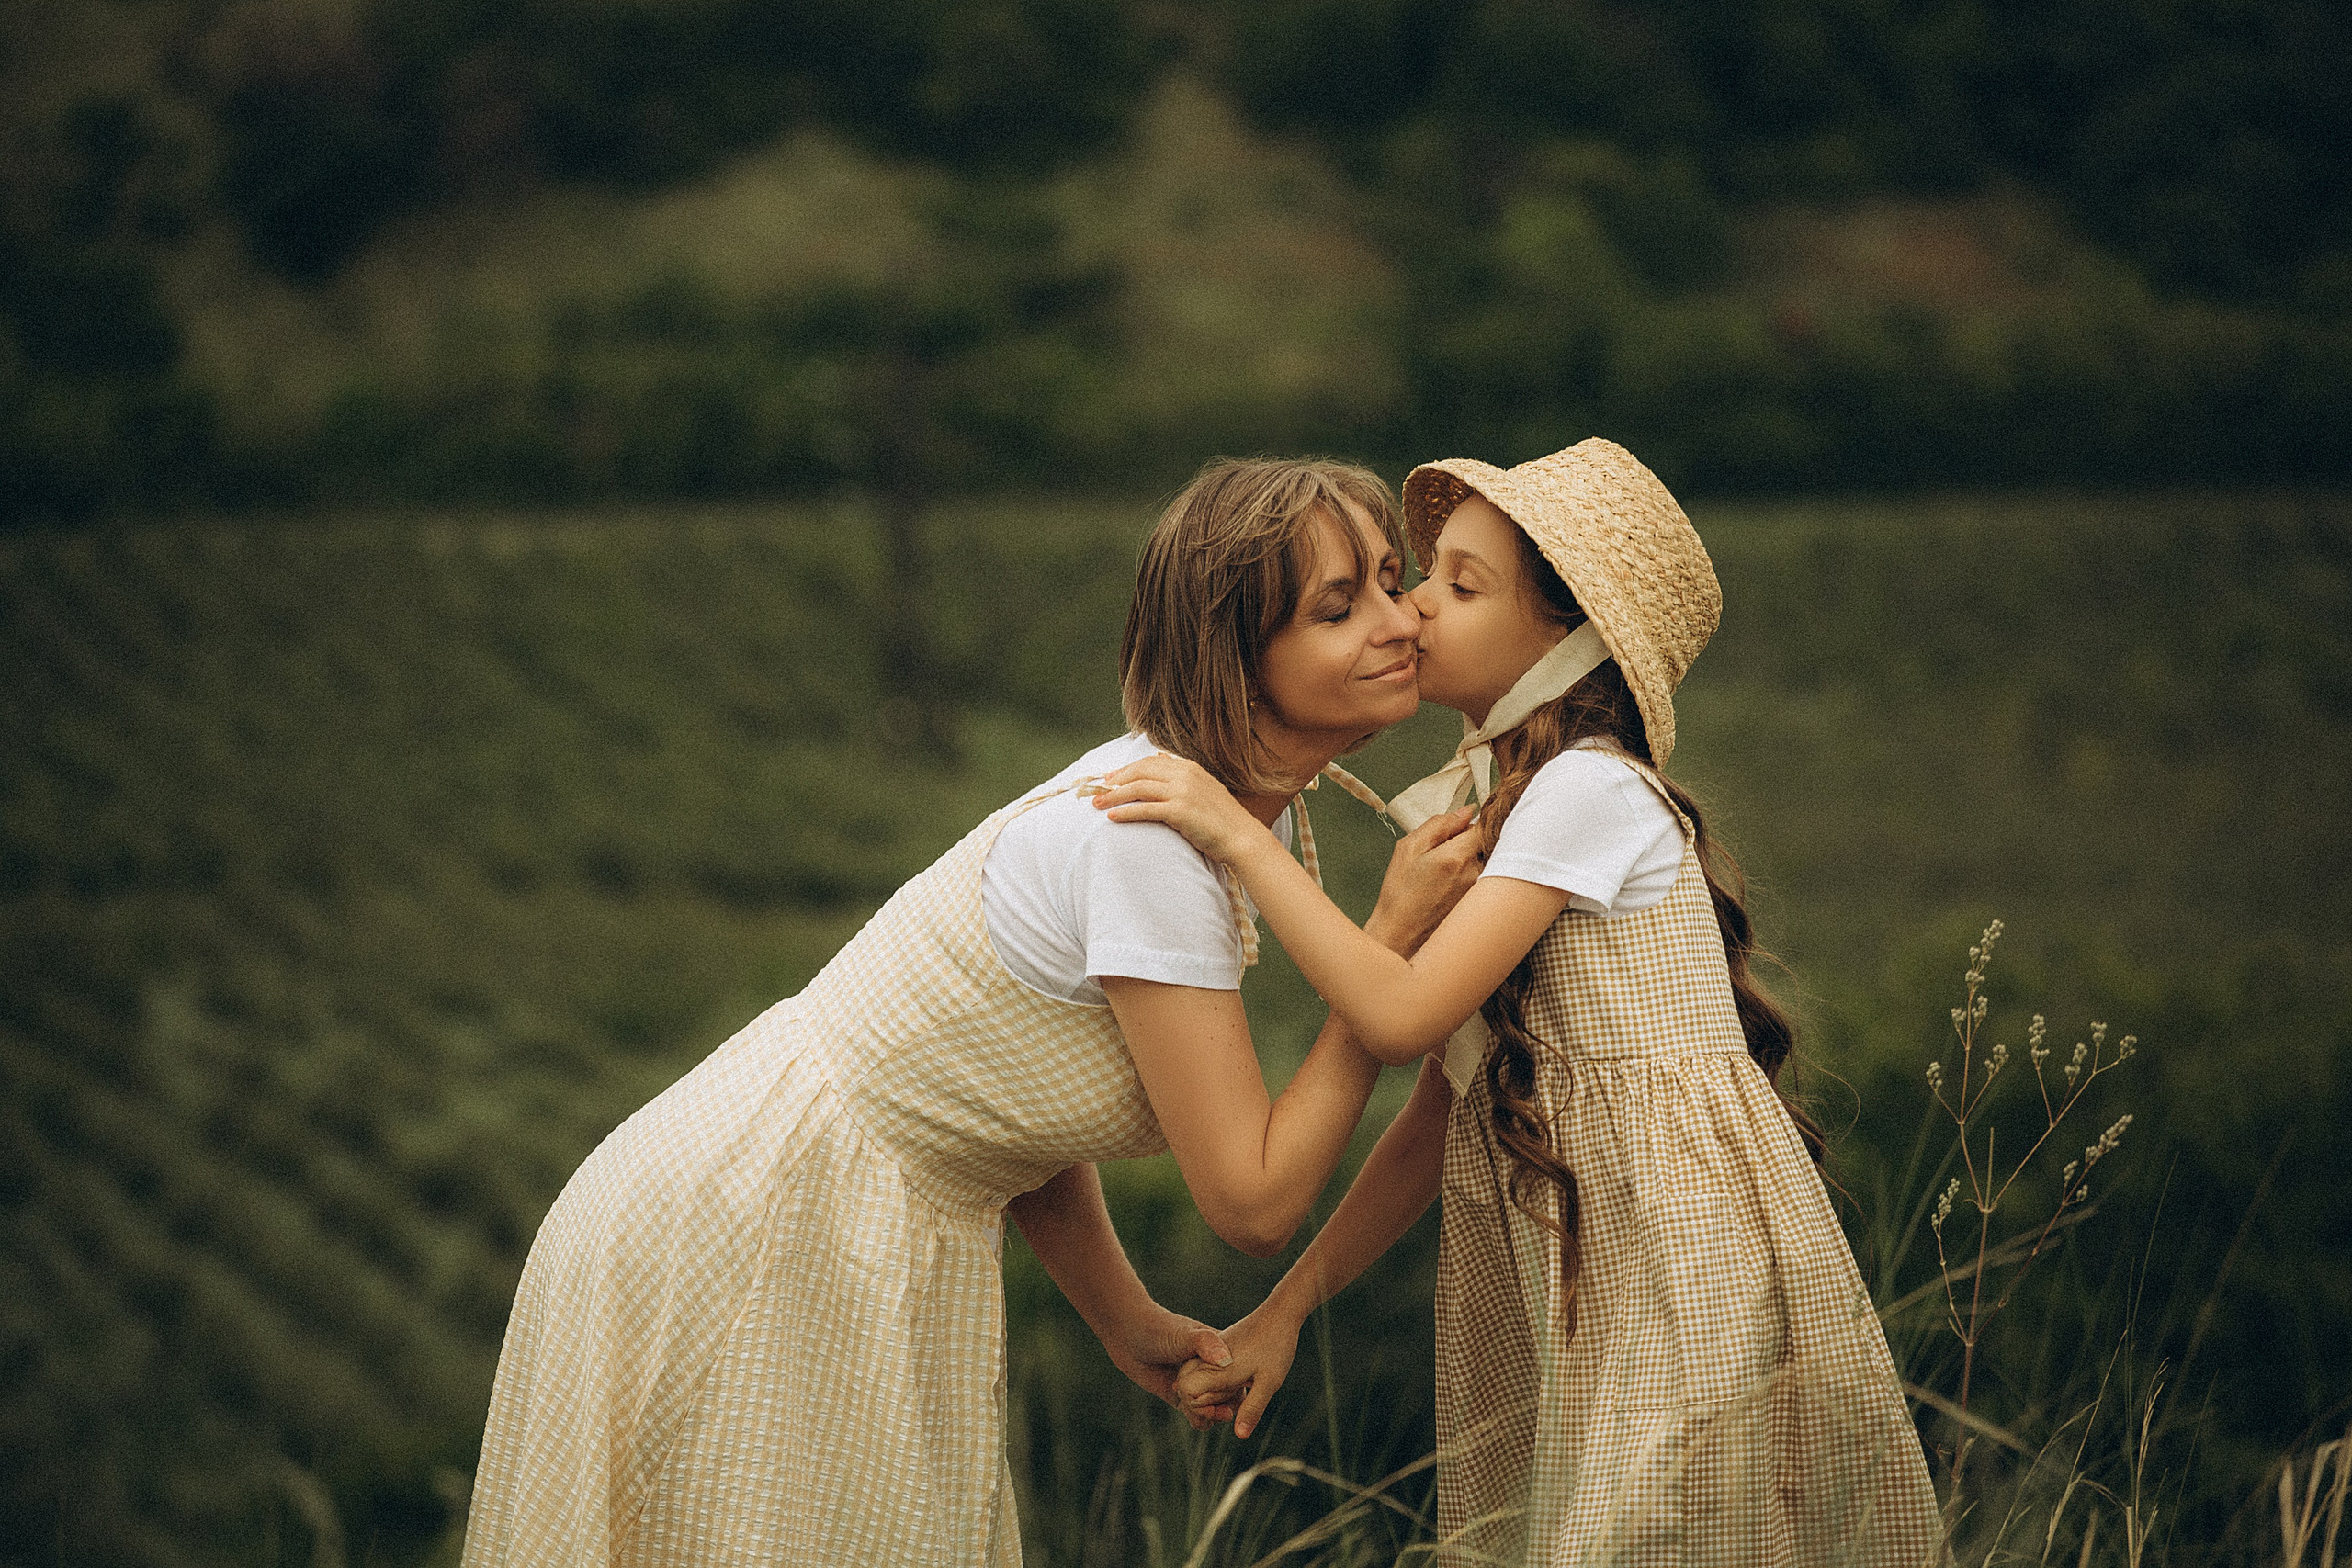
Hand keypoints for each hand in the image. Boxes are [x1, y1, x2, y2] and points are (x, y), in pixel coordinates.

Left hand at [1090, 753, 1267, 864]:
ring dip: (1114, 796)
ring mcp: (1183, 792)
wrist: (1242, 838)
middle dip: (1115, 780)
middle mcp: (1185, 775)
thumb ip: (1182, 774)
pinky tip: (1113, 818)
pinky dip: (1126, 812)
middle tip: (1098, 790)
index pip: (1150, 761)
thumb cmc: (1222, 818)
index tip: (1110, 778)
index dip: (1127, 769)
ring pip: (1138, 788)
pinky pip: (1145, 809)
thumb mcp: (1203, 788)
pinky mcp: (1180, 811)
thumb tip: (1161, 756)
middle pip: (1140, 771)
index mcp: (1189, 767)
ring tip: (1097, 805)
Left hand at [1106, 1302, 1235, 1430]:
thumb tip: (1226, 1359)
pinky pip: (1197, 1415)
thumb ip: (1204, 1343)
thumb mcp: (1183, 1334)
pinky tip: (1192, 1415)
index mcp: (1220, 1351)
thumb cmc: (1158, 1327)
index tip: (1233, 1394)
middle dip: (1226, 1405)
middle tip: (1220, 1411)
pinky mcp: (1181, 1397)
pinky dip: (1199, 1419)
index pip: (1240, 1373)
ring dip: (1212, 1415)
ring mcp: (1197, 1385)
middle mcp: (1211, 1369)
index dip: (1239, 1387)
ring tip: (1205, 1414)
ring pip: (1214, 1408)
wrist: (1126, 1334)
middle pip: (1229, 1394)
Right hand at [1173, 1305, 1301, 1438]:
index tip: (1227, 1412)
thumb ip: (1252, 1409)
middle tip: (1233, 1410)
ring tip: (1238, 1399)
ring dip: (1211, 1396)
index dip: (1199, 1409)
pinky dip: (1217, 1384)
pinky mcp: (1219, 1350)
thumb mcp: (1269, 1382)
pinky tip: (1239, 1385)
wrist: (1280, 1313)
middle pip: (1187, 1389)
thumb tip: (1239, 1436)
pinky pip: (1207, 1372)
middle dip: (1203, 1406)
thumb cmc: (1276, 1347)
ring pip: (1197, 1380)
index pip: (1186, 1393)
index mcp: (1216, 1368)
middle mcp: (1207, 1360)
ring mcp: (1212, 1354)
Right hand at [1366, 807, 1481, 955]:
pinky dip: (1470, 876)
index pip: (1483, 824)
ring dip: (1470, 859)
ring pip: (1485, 860)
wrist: (1401, 934)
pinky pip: (1484, 878)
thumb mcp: (1409, 848)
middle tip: (1444, 851)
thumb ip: (1439, 824)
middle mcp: (1475, 873)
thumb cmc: (1400, 892)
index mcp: (1457, 856)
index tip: (1458, 826)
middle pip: (1486, 842)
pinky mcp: (1481, 902)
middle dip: (1469, 840)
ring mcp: (1481, 890)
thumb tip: (1466, 811)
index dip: (1471, 821)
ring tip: (1444, 873)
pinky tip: (1449, 887)